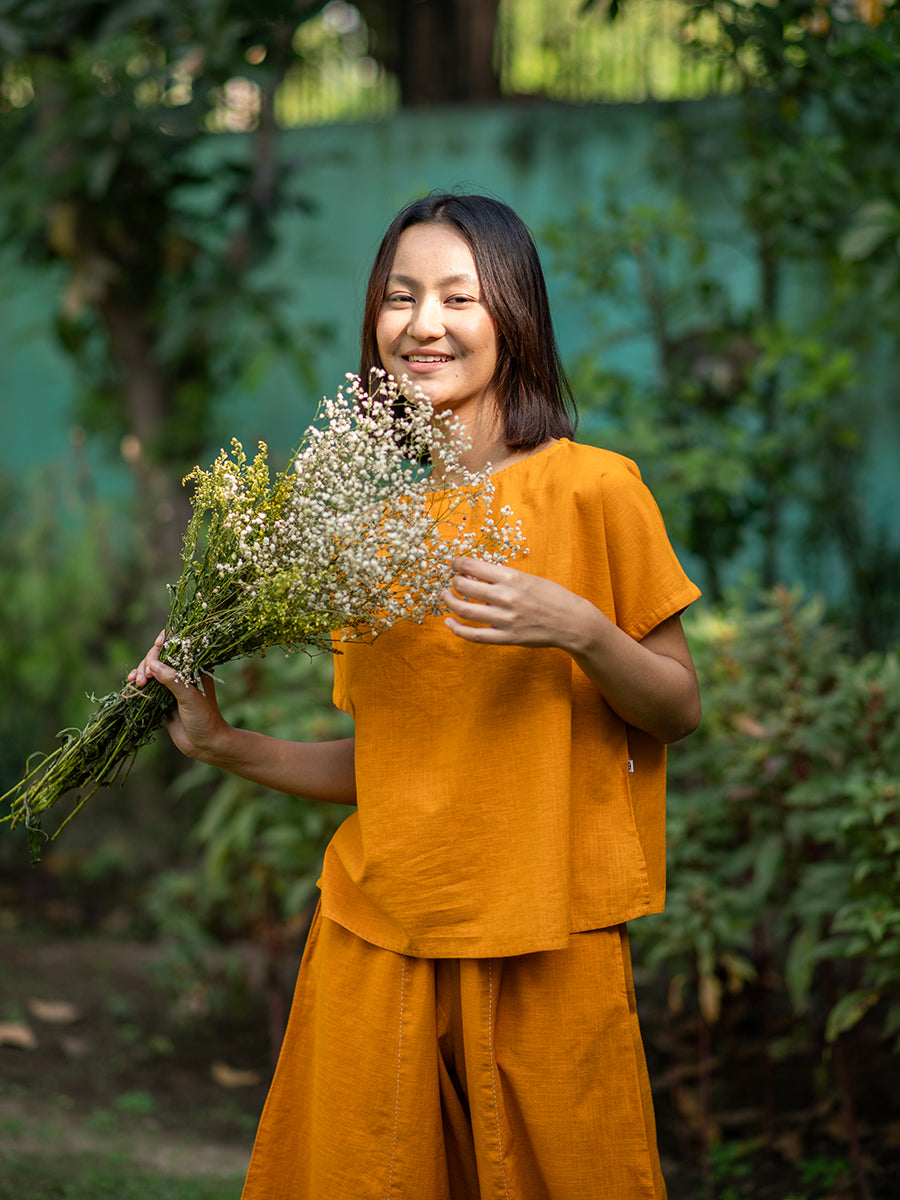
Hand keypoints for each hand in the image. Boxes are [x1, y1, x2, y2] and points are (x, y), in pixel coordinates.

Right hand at [128, 631, 229, 760]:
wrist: (205, 744)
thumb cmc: (204, 718)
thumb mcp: (189, 697)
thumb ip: (172, 680)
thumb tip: (153, 665)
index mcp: (196, 667)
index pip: (177, 647)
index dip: (165, 644)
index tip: (157, 645)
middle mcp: (183, 673)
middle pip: (160, 657)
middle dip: (149, 663)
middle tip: (145, 678)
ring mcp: (172, 685)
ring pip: (151, 670)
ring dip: (142, 672)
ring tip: (138, 683)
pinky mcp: (163, 697)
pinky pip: (147, 684)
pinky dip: (138, 681)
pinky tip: (132, 682)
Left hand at [441, 556, 588, 650]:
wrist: (572, 622)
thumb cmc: (552, 597)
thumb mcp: (529, 578)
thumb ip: (503, 577)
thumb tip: (475, 575)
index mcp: (513, 578)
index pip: (474, 566)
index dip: (458, 563)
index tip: (454, 563)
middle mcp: (507, 598)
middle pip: (466, 587)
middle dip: (455, 581)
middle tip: (453, 580)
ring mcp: (506, 620)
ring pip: (465, 610)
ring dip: (451, 601)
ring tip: (446, 596)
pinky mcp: (507, 637)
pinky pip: (474, 635)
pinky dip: (457, 629)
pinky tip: (449, 622)